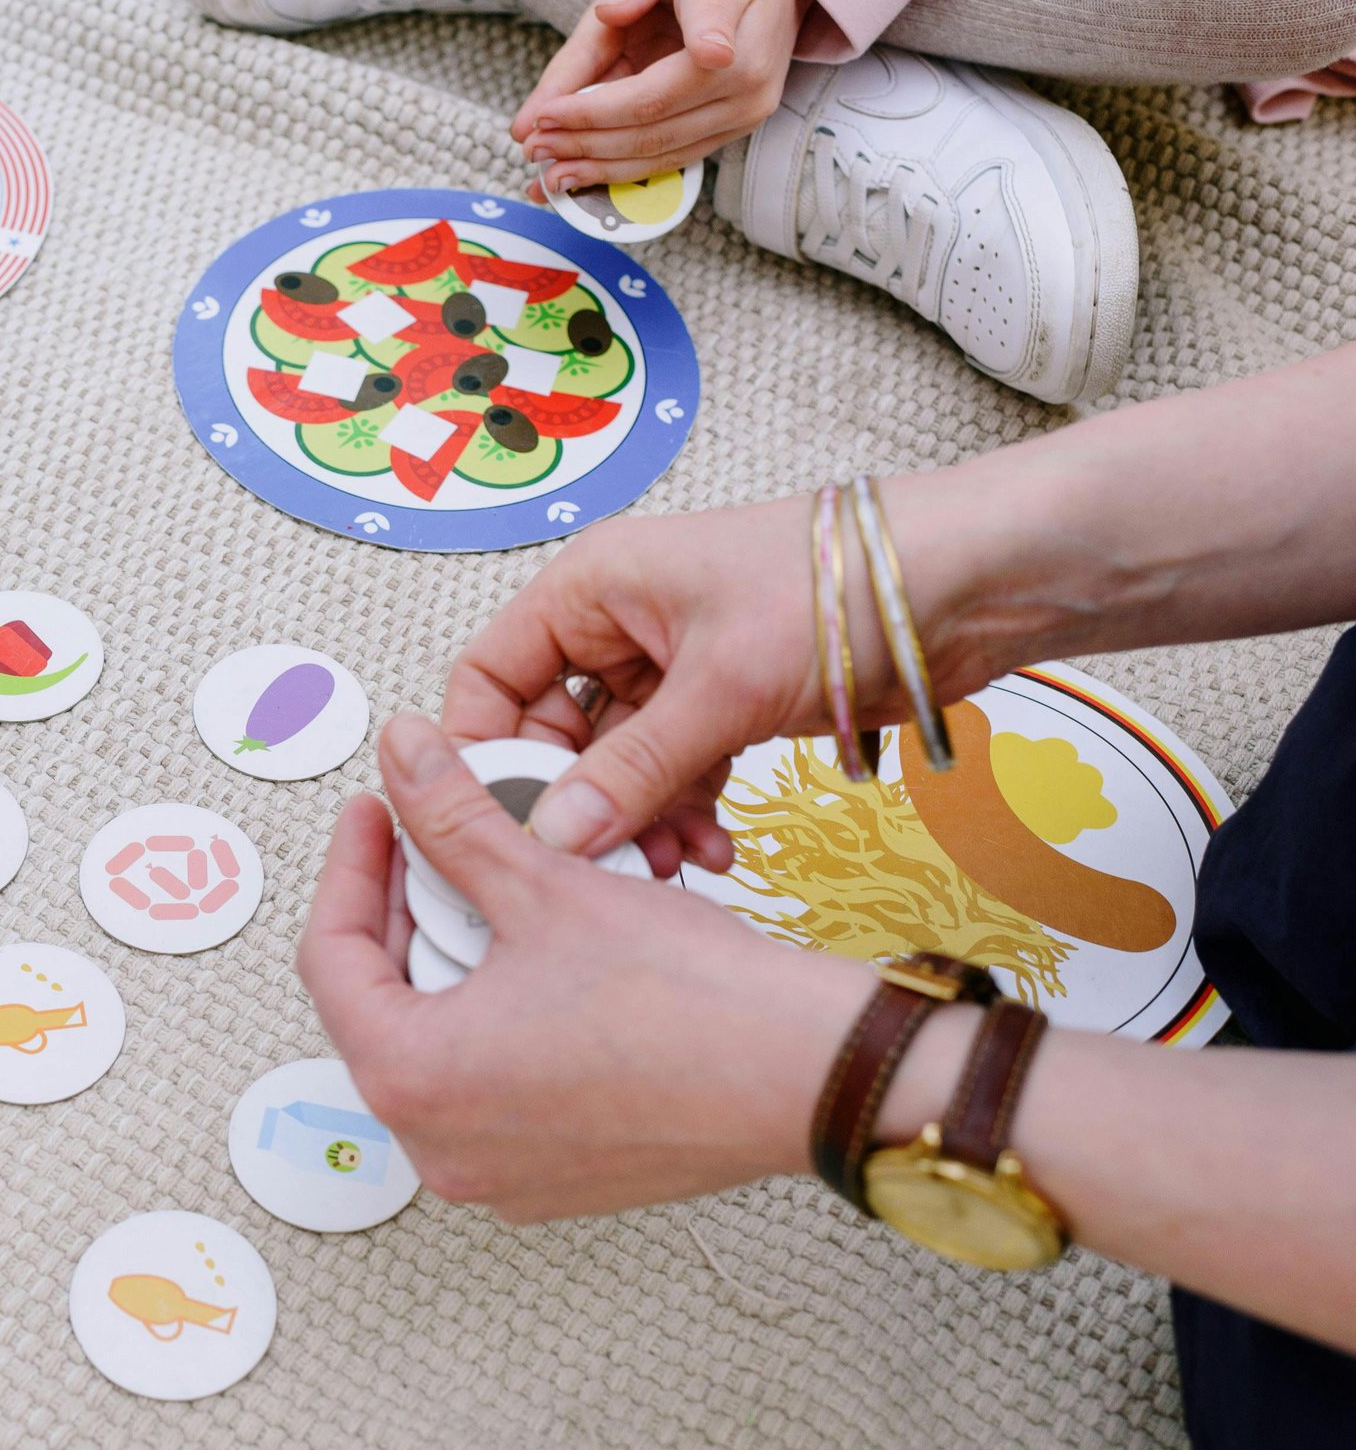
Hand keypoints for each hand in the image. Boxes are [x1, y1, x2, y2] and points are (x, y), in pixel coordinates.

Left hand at [296, 716, 860, 1221]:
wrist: (808, 1073)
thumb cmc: (686, 999)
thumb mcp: (544, 885)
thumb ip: (452, 818)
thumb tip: (403, 754)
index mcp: (411, 1081)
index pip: (329, 957)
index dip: (348, 866)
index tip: (375, 813)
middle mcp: (438, 1149)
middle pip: (377, 1004)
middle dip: (399, 912)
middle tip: (430, 840)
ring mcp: (495, 1176)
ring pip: (435, 1045)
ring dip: (450, 962)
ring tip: (488, 891)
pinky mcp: (552, 1179)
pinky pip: (491, 1087)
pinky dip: (496, 1019)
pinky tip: (535, 960)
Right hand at [441, 480, 1004, 862]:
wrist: (965, 584)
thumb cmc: (833, 589)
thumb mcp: (720, 687)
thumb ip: (632, 770)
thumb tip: (554, 837)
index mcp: (590, 589)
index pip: (490, 676)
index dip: (484, 751)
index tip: (499, 825)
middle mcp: (617, 625)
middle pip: (550, 731)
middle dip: (574, 804)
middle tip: (601, 865)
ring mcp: (671, 668)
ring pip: (616, 763)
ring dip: (638, 819)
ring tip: (674, 865)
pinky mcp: (722, 703)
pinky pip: (673, 772)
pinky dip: (686, 813)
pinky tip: (715, 850)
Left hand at [513, 0, 802, 196]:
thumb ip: (688, 2)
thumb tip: (675, 36)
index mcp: (736, 65)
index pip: (648, 102)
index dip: (589, 114)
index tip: (541, 118)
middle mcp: (743, 103)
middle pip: (649, 138)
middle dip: (584, 147)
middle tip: (532, 151)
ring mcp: (740, 121)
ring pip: (658, 158)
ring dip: (599, 171)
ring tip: (547, 177)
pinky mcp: (728, 128)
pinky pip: (670, 158)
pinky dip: (623, 169)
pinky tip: (586, 173)